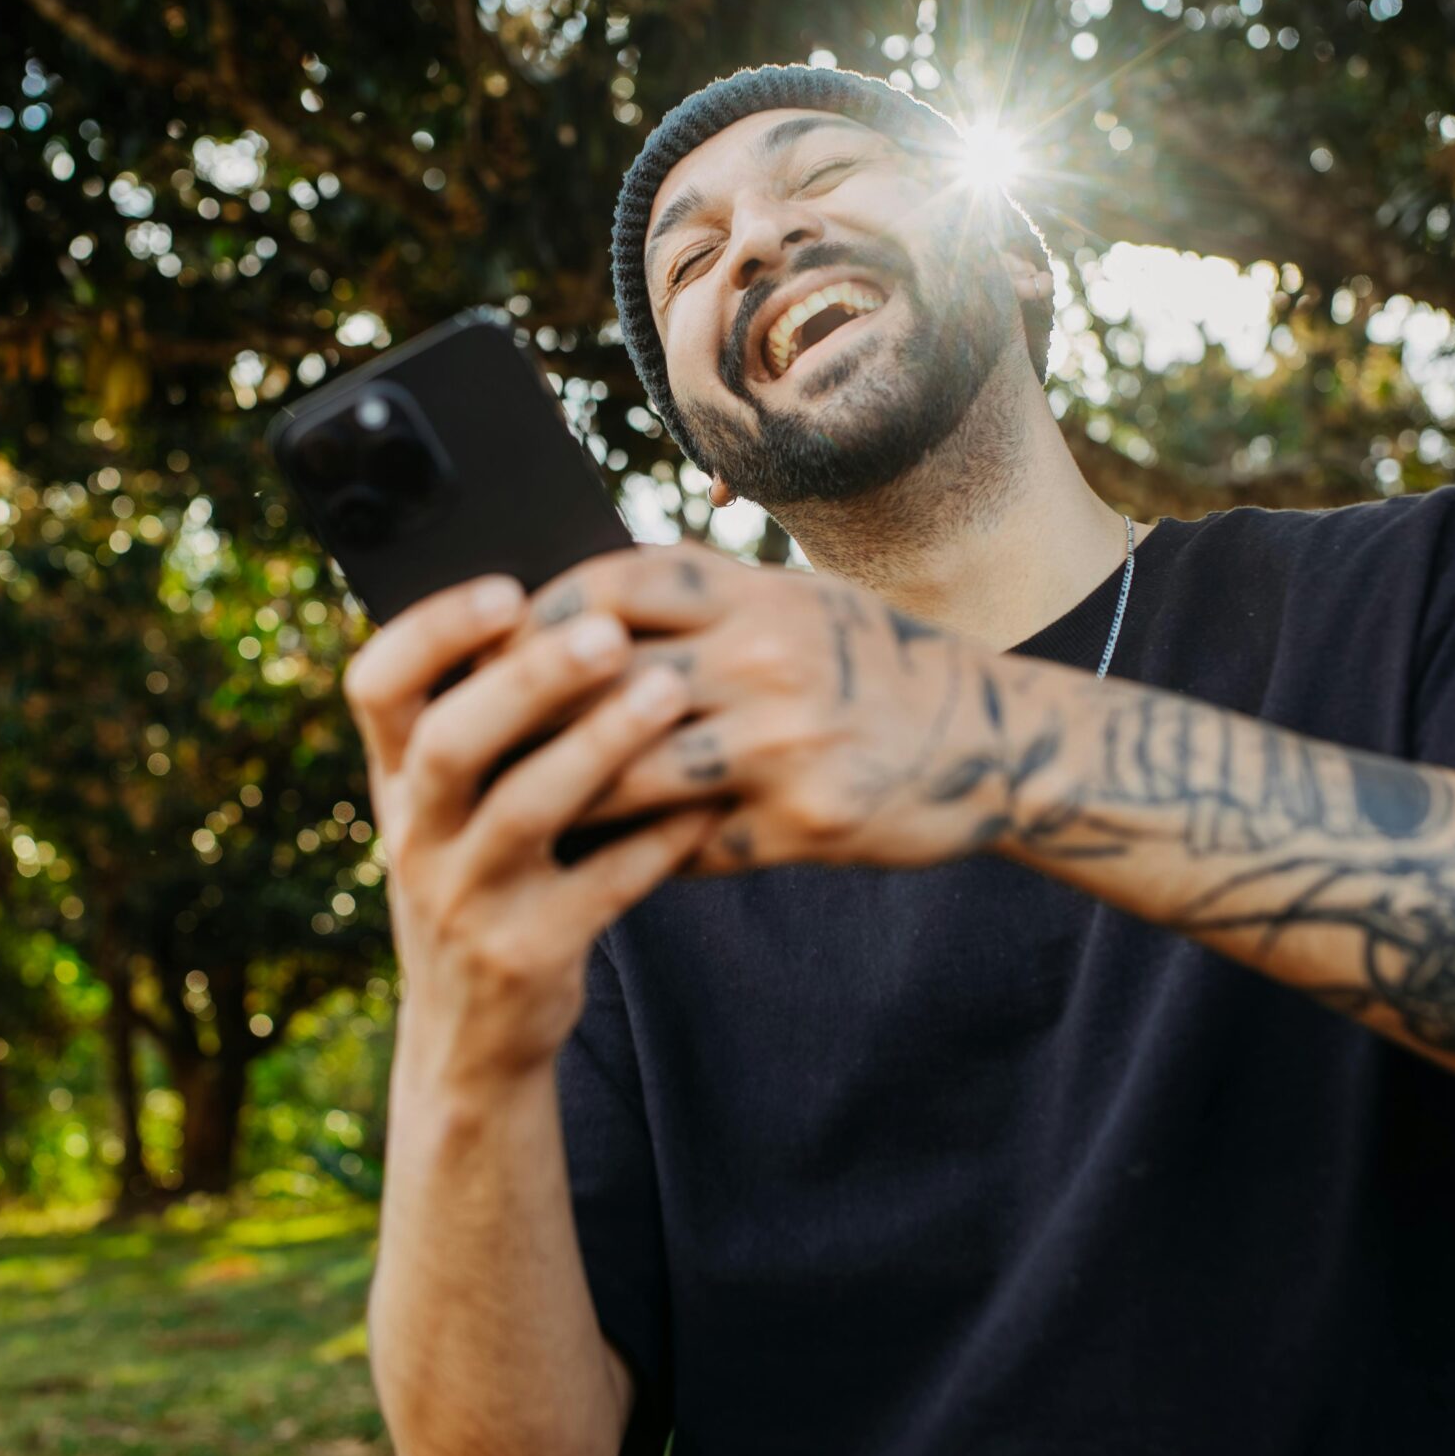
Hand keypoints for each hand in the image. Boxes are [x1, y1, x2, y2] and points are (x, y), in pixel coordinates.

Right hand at [345, 575, 719, 1080]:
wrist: (473, 1036)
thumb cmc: (484, 877)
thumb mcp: (453, 808)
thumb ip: (486, 723)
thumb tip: (575, 601)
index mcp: (397, 779)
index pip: (377, 685)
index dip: (431, 630)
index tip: (505, 588)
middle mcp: (416, 835)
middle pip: (451, 741)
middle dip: (527, 680)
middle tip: (606, 630)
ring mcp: (464, 900)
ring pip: (525, 811)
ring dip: (600, 745)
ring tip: (670, 692)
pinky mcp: (526, 956)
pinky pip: (598, 887)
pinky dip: (655, 840)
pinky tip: (705, 802)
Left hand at [516, 545, 1001, 873]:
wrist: (991, 741)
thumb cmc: (869, 664)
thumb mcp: (793, 603)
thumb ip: (698, 603)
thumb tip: (573, 608)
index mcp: (754, 593)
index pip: (612, 586)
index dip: (535, 615)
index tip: (483, 645)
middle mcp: (764, 657)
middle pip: (604, 681)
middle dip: (525, 716)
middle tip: (463, 746)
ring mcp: (784, 744)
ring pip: (631, 776)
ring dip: (563, 800)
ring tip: (508, 819)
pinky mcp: (803, 823)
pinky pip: (688, 847)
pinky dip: (633, 858)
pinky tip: (593, 869)